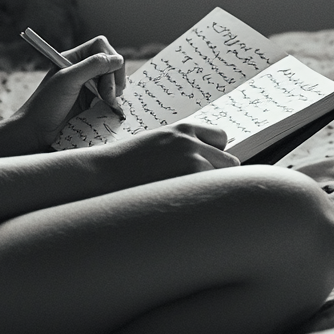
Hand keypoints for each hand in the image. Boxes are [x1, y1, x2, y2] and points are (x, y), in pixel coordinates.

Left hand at [11, 35, 125, 149]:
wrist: (36, 131)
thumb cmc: (46, 104)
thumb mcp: (68, 80)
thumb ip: (92, 66)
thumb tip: (118, 59)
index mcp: (73, 58)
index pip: (100, 46)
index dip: (110, 58)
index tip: (109, 77)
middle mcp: (81, 69)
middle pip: (110, 62)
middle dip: (113, 78)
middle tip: (109, 96)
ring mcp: (87, 85)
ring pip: (111, 79)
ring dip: (114, 90)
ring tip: (109, 103)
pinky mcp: (90, 101)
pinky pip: (109, 94)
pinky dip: (113, 99)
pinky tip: (109, 107)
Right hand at [101, 121, 239, 189]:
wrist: (104, 173)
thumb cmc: (128, 163)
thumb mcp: (158, 143)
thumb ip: (183, 146)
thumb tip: (208, 160)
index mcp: (182, 129)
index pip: (221, 137)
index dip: (215, 153)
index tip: (207, 165)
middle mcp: (190, 142)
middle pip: (229, 160)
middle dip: (217, 174)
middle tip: (197, 186)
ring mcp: (191, 163)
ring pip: (222, 180)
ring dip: (211, 189)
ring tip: (189, 197)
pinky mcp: (187, 183)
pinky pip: (212, 194)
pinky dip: (204, 201)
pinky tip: (187, 204)